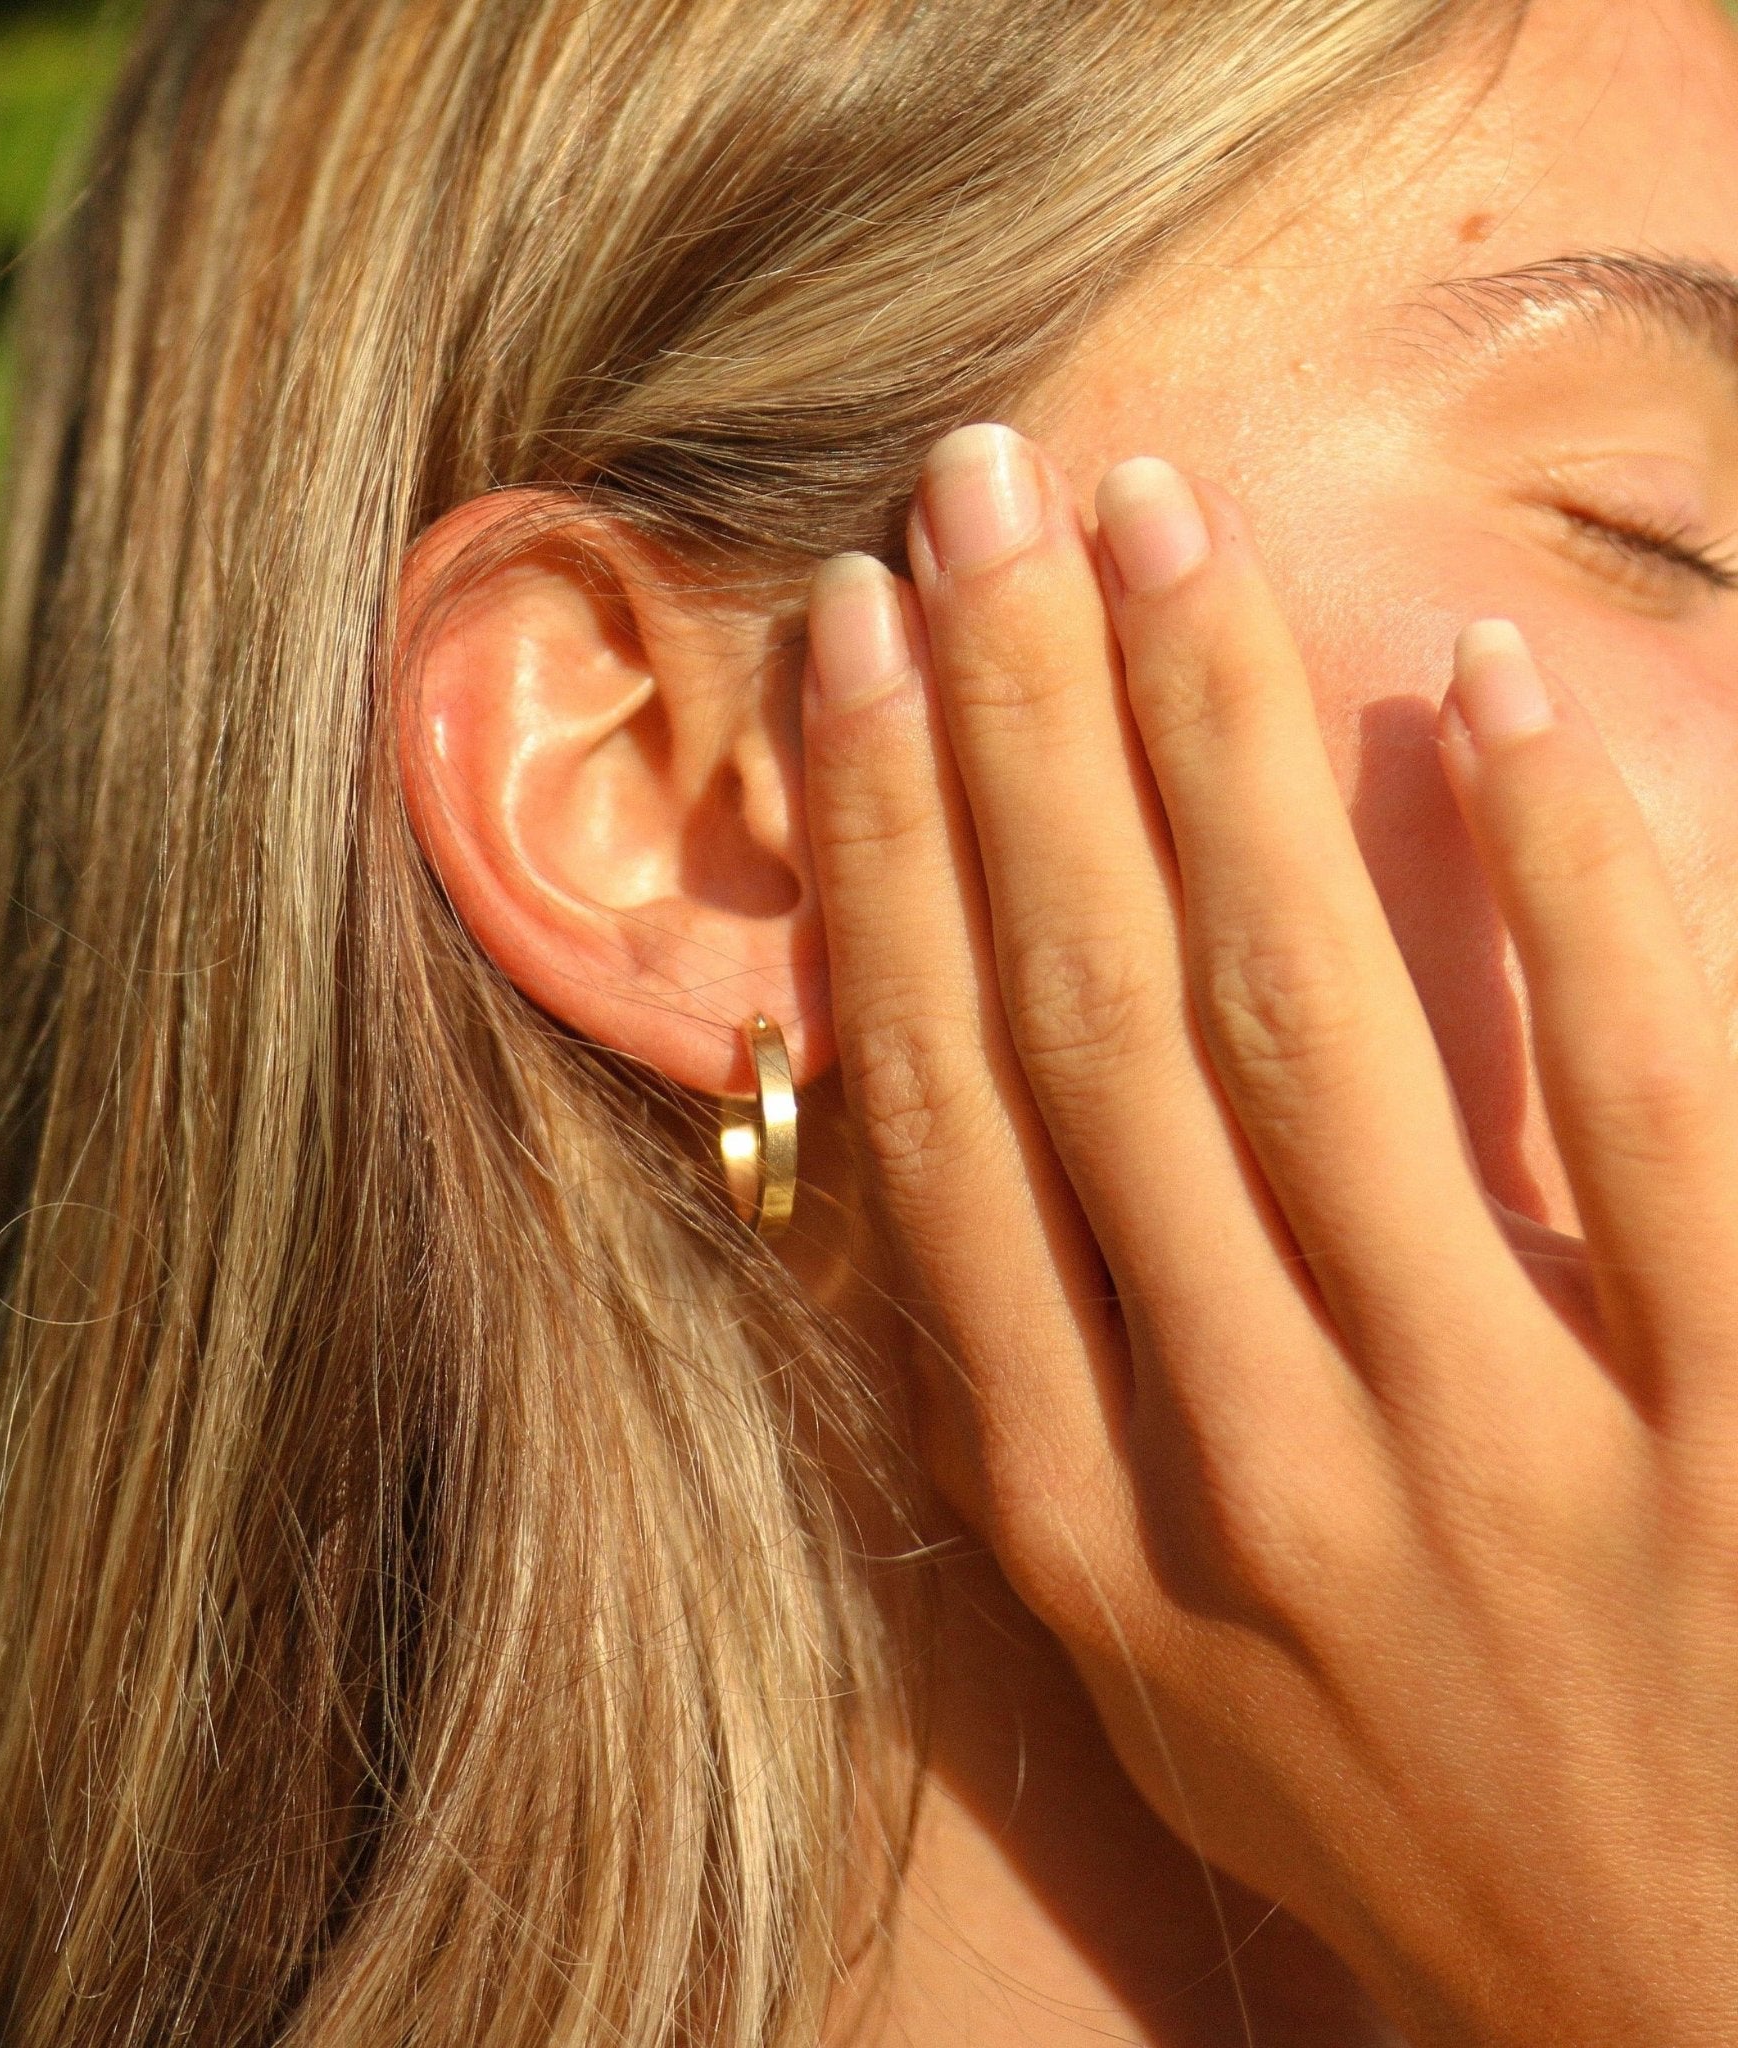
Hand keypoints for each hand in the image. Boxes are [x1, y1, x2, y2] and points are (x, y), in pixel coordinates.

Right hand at [801, 425, 1737, 2047]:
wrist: (1689, 2038)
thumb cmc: (1405, 1815)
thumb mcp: (1160, 1665)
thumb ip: (1060, 1398)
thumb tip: (963, 1096)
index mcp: (1087, 1534)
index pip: (945, 1129)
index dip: (891, 867)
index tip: (861, 657)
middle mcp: (1251, 1484)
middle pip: (1091, 1037)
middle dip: (1018, 739)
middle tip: (980, 494)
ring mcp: (1494, 1470)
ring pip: (1309, 1034)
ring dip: (1219, 751)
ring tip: (1158, 531)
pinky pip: (1646, 1113)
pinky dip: (1566, 880)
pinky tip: (1484, 693)